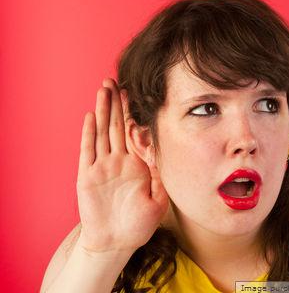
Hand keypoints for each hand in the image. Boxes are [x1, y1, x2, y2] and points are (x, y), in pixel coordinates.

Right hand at [76, 79, 167, 253]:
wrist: (116, 242)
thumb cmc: (138, 225)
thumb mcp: (159, 200)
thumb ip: (161, 178)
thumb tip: (165, 155)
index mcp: (136, 165)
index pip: (134, 134)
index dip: (134, 115)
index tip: (137, 95)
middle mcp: (119, 162)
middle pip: (117, 126)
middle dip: (117, 103)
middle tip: (116, 81)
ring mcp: (102, 167)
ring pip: (103, 132)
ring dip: (103, 110)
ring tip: (104, 89)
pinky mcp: (87, 176)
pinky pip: (88, 150)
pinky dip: (90, 133)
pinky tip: (92, 116)